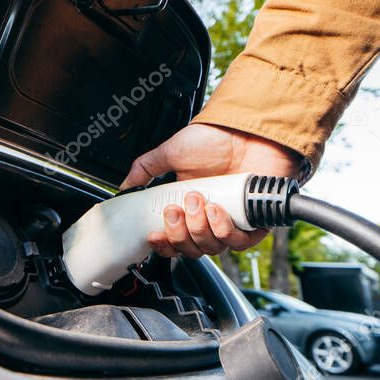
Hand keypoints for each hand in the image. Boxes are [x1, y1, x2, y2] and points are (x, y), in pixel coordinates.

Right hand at [121, 124, 301, 257]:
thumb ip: (144, 169)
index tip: (155, 235)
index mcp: (188, 209)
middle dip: (180, 234)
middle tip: (176, 209)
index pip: (174, 241)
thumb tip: (124, 187)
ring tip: (199, 203)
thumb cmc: (215, 138)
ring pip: (213, 248)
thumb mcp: (171, 153)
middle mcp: (210, 219)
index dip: (164, 245)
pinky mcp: (254, 222)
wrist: (245, 129)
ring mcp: (232, 221)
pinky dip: (225, 231)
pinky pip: (239, 242)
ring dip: (201, 229)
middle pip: (192, 250)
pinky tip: (217, 211)